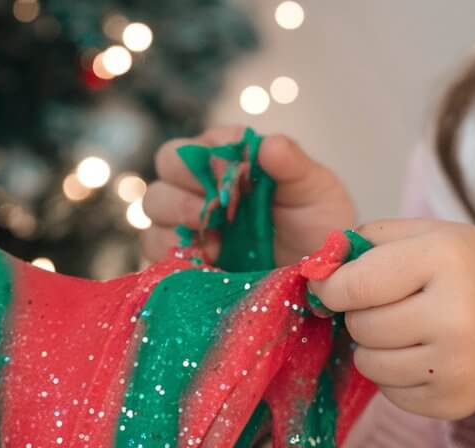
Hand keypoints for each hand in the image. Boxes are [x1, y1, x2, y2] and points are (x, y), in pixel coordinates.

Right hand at [141, 125, 356, 266]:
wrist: (321, 275)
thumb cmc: (317, 224)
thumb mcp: (314, 189)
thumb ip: (292, 164)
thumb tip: (266, 145)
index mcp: (224, 164)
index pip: (188, 151)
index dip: (201, 160)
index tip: (229, 176)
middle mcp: (199, 192)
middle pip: (161, 179)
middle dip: (180, 194)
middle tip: (211, 213)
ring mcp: (189, 230)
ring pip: (153, 218)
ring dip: (176, 228)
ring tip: (214, 244)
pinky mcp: (185, 264)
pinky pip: (159, 258)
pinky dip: (178, 259)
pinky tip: (210, 264)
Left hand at [309, 219, 474, 420]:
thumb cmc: (466, 270)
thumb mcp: (426, 235)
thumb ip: (365, 242)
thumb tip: (314, 269)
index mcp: (445, 261)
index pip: (352, 286)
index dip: (331, 288)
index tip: (333, 286)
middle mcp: (454, 316)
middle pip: (359, 327)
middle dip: (362, 316)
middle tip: (392, 306)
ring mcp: (454, 365)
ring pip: (367, 363)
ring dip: (374, 348)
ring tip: (407, 331)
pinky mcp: (450, 402)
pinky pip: (387, 391)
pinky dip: (393, 374)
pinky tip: (422, 356)